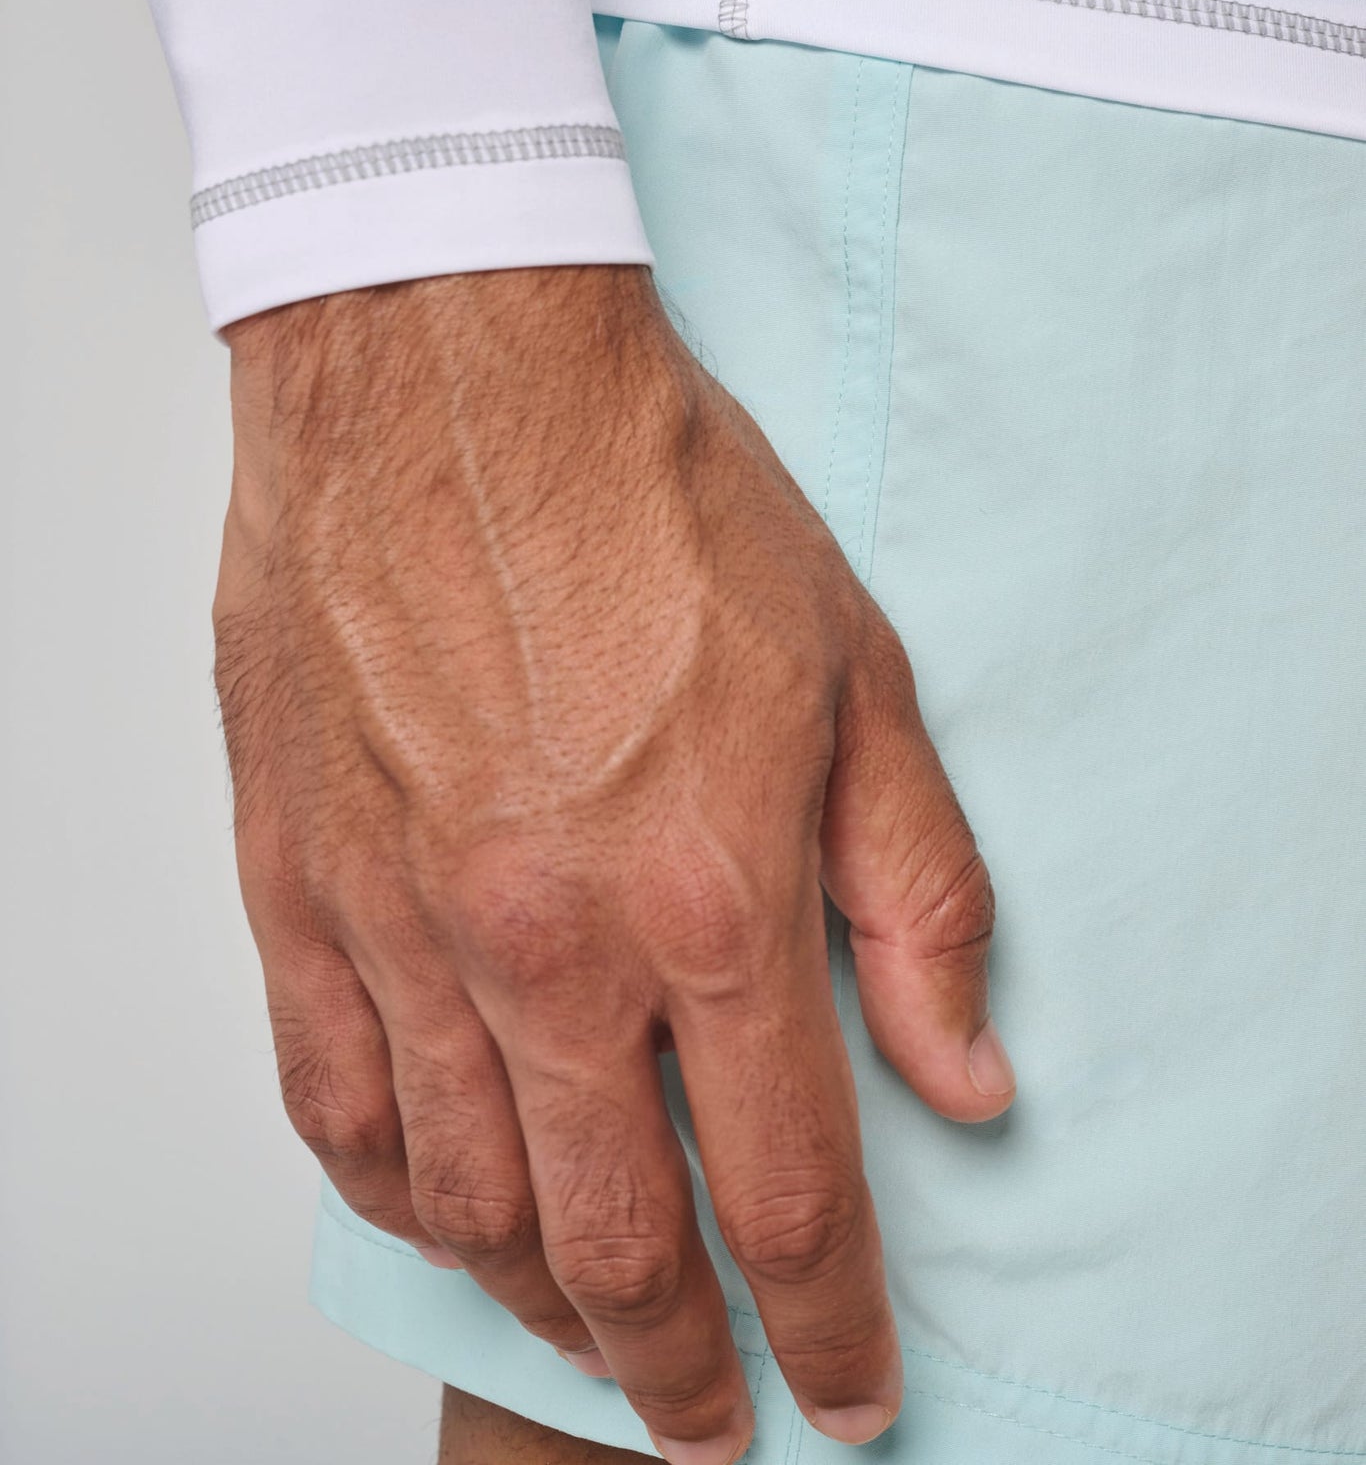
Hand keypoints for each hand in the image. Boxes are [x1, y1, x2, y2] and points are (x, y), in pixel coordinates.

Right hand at [214, 266, 1012, 1463]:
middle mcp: (544, 942)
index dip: (830, 1329)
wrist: (450, 369)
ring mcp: (404, 922)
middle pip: (614, 1247)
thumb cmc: (648, 494)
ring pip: (464, 1205)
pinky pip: (329, 1104)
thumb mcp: (855, 672)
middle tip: (712, 1423)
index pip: (789, 1194)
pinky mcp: (298, 880)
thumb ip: (918, 896)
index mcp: (705, 893)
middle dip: (680, 1372)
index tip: (849, 1393)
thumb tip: (966, 1078)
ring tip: (596, 1335)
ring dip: (540, 1307)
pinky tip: (440, 1212)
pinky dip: (392, 1198)